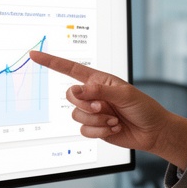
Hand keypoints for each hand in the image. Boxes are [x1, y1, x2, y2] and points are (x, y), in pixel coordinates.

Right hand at [29, 51, 186, 167]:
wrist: (152, 132)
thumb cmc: (143, 108)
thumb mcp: (125, 94)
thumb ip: (100, 91)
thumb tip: (79, 91)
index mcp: (99, 80)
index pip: (70, 69)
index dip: (51, 62)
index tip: (33, 55)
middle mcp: (93, 95)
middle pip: (71, 96)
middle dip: (86, 104)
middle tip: (103, 108)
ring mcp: (93, 112)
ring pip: (76, 116)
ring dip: (97, 120)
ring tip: (114, 121)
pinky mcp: (94, 128)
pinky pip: (84, 131)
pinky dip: (99, 132)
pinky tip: (113, 129)